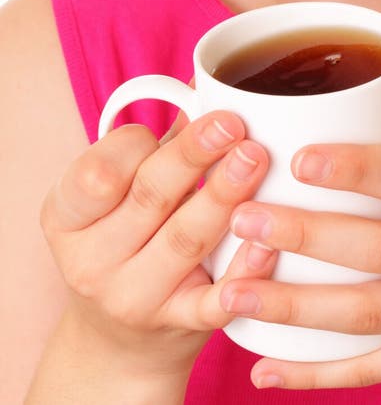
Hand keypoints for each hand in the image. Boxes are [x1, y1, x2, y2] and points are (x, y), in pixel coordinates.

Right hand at [40, 108, 277, 378]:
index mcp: (68, 217)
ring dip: (224, 196)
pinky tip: (269, 241)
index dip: (139, 143)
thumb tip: (207, 81)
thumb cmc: (128, 239)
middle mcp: (92, 260)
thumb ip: (160, 144)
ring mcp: (134, 298)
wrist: (119, 341)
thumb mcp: (122, 193)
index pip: (99, 173)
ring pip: (186, 240)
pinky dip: (244, 272)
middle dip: (193, 155)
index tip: (181, 118)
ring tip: (257, 158)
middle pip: (150, 197)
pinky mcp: (178, 326)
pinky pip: (213, 302)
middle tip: (232, 123)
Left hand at [220, 127, 380, 393]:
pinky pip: (379, 369)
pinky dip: (321, 373)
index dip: (357, 167)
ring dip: (297, 308)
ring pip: (372, 314)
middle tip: (244, 220)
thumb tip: (338, 113)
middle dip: (307, 235)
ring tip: (235, 295)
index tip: (299, 158)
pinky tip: (269, 370)